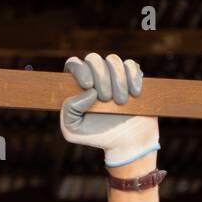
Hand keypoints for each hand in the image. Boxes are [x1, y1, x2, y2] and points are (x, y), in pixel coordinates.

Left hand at [60, 52, 158, 168]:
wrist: (127, 142)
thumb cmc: (97, 135)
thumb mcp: (73, 129)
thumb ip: (68, 110)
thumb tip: (88, 90)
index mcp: (77, 86)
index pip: (74, 64)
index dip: (80, 70)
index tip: (88, 85)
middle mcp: (95, 76)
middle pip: (94, 59)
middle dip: (101, 77)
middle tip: (105, 98)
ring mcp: (114, 74)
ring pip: (113, 60)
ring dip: (118, 81)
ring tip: (120, 101)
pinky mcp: (133, 76)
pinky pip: (131, 65)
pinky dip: (133, 78)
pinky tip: (133, 94)